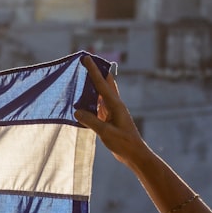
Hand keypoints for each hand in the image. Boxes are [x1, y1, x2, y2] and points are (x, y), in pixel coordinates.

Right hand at [73, 56, 154, 170]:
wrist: (134, 154)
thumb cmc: (123, 143)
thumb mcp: (105, 132)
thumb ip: (91, 121)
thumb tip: (76, 111)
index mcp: (116, 105)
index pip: (102, 84)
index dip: (93, 71)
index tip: (86, 58)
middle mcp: (115, 105)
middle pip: (105, 84)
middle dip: (97, 72)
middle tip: (88, 62)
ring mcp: (113, 112)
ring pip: (102, 94)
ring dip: (94, 86)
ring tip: (83, 78)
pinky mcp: (110, 119)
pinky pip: (99, 105)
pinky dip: (92, 100)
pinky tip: (84, 101)